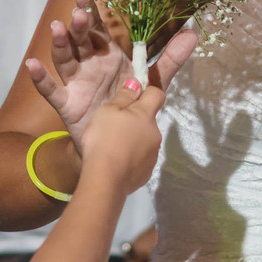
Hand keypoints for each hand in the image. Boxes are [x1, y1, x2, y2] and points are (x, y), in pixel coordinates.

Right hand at [25, 0, 195, 151]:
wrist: (113, 144)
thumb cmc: (128, 104)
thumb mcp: (151, 82)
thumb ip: (170, 59)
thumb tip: (193, 33)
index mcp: (110, 54)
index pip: (102, 27)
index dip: (96, 9)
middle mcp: (90, 63)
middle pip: (82, 38)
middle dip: (79, 22)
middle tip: (78, 6)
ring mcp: (76, 82)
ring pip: (66, 58)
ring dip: (60, 43)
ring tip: (56, 27)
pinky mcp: (67, 103)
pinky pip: (51, 90)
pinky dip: (41, 79)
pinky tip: (30, 64)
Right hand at [79, 79, 164, 195]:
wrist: (106, 179)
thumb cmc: (104, 138)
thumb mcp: (107, 111)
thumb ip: (124, 96)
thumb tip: (137, 83)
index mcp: (146, 115)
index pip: (157, 94)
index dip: (148, 91)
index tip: (134, 94)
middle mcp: (155, 133)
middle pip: (149, 120)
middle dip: (136, 119)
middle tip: (115, 125)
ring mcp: (153, 154)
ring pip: (145, 139)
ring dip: (134, 139)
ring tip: (114, 146)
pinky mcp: (147, 172)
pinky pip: (141, 158)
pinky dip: (132, 157)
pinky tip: (117, 161)